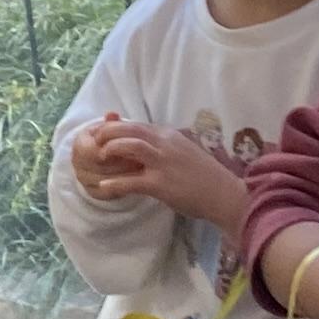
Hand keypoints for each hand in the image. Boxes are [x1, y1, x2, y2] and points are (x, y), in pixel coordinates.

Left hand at [71, 119, 246, 227]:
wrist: (224, 194)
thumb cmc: (205, 176)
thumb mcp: (184, 152)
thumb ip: (164, 146)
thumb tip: (142, 144)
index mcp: (170, 135)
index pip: (137, 124)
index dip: (116, 127)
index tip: (102, 133)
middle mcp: (165, 143)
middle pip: (130, 128)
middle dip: (108, 132)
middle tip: (93, 143)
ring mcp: (163, 163)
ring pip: (129, 146)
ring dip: (110, 149)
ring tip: (98, 158)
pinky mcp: (161, 184)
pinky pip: (132, 181)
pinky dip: (115, 183)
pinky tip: (103, 186)